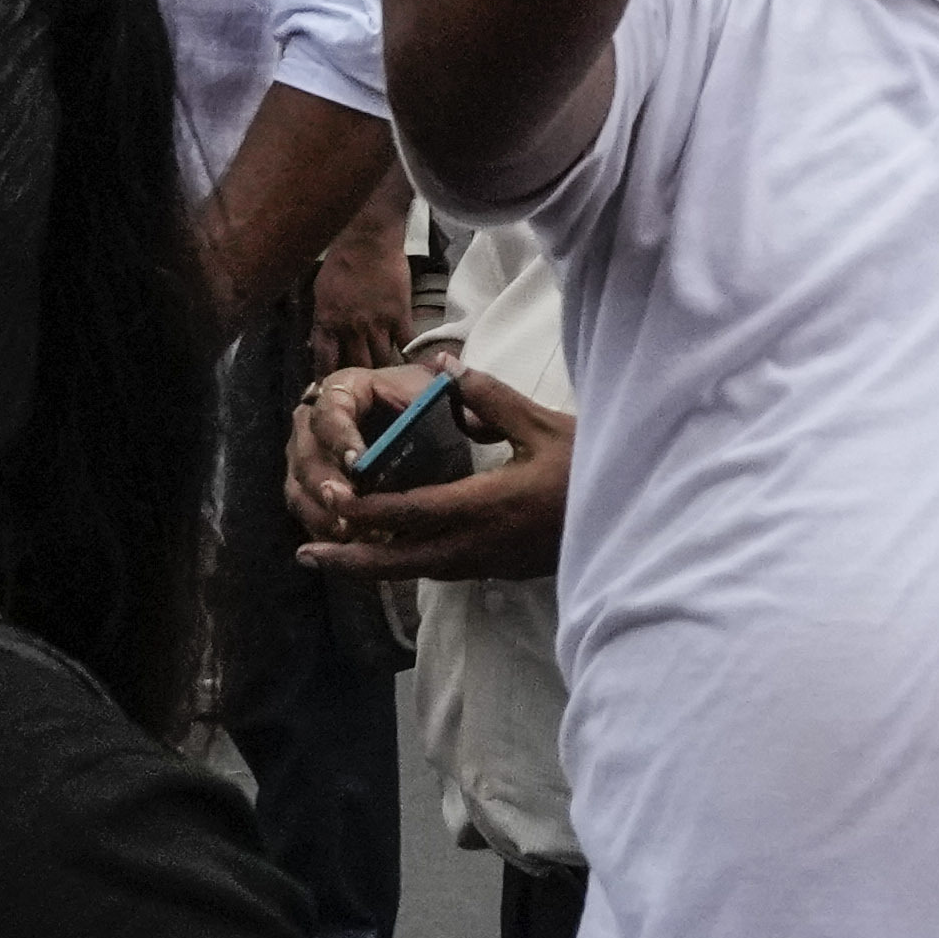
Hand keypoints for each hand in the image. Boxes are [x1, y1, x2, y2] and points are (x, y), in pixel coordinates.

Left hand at [291, 362, 573, 583]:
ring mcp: (490, 562)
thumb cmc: (590, 471)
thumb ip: (490, 398)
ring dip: (375, 566)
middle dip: (350, 558)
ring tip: (337, 556)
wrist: (632, 524)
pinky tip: (396, 552)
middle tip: (306, 553)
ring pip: (419, 570)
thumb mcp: (545, 426)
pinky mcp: (500, 568)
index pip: (408, 512)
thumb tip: (444, 367)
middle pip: (400, 560)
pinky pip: (442, 570)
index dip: (364, 510)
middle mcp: (478, 542)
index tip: (330, 499)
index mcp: (485, 504)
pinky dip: (408, 563)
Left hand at [310, 204, 421, 374]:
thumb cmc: (341, 261)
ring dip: (383, 372)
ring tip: (388, 384)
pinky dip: (409, 357)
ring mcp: (377, 324)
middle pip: (355, 366)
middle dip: (358, 381)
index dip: (326, 380)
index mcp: (327, 322)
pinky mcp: (400, 316)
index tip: (329, 391)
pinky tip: (413, 367)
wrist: (368, 241)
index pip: (325, 361)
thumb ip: (322, 321)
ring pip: (380, 361)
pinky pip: (406, 344)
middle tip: (363, 391)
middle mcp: (351, 329)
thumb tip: (319, 343)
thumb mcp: (320, 293)